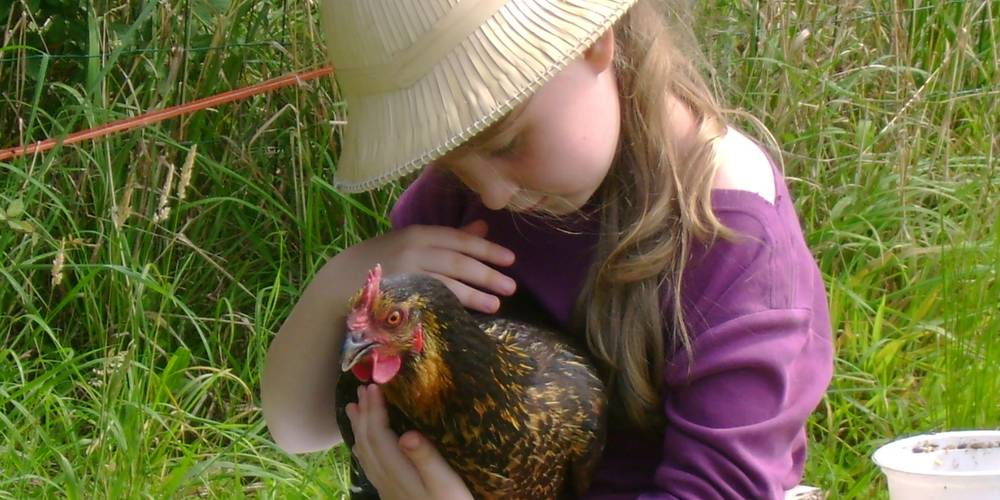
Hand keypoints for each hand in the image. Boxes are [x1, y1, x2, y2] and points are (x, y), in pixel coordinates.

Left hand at [346, 384, 472, 499]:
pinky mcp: (391, 493)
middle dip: (364, 414)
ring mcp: (387, 488)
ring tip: (353, 408)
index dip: (374, 410)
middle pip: (367, 442)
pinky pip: (370, 464)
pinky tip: (365, 444)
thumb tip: (406, 434)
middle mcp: (387, 479)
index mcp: (399, 472)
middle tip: (362, 389)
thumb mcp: (446, 483)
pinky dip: (364, 446)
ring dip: (359, 428)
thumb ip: (426, 458)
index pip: (379, 435)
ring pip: (365, 454)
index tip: (373, 387)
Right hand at [347, 220, 515, 312]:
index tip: (511, 260)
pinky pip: (427, 303)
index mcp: (418, 234)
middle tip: (512, 286)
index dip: (487, 250)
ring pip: (445, 285)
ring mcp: (403, 276)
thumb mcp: (414, 242)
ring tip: (496, 305)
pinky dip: (447, 309)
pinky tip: (464, 316)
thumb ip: (449, 237)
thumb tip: (484, 229)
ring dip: (473, 295)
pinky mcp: (395, 298)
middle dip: (486, 274)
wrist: (340, 282)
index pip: (459, 241)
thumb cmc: (384, 259)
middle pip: (456, 263)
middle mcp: (411, 251)